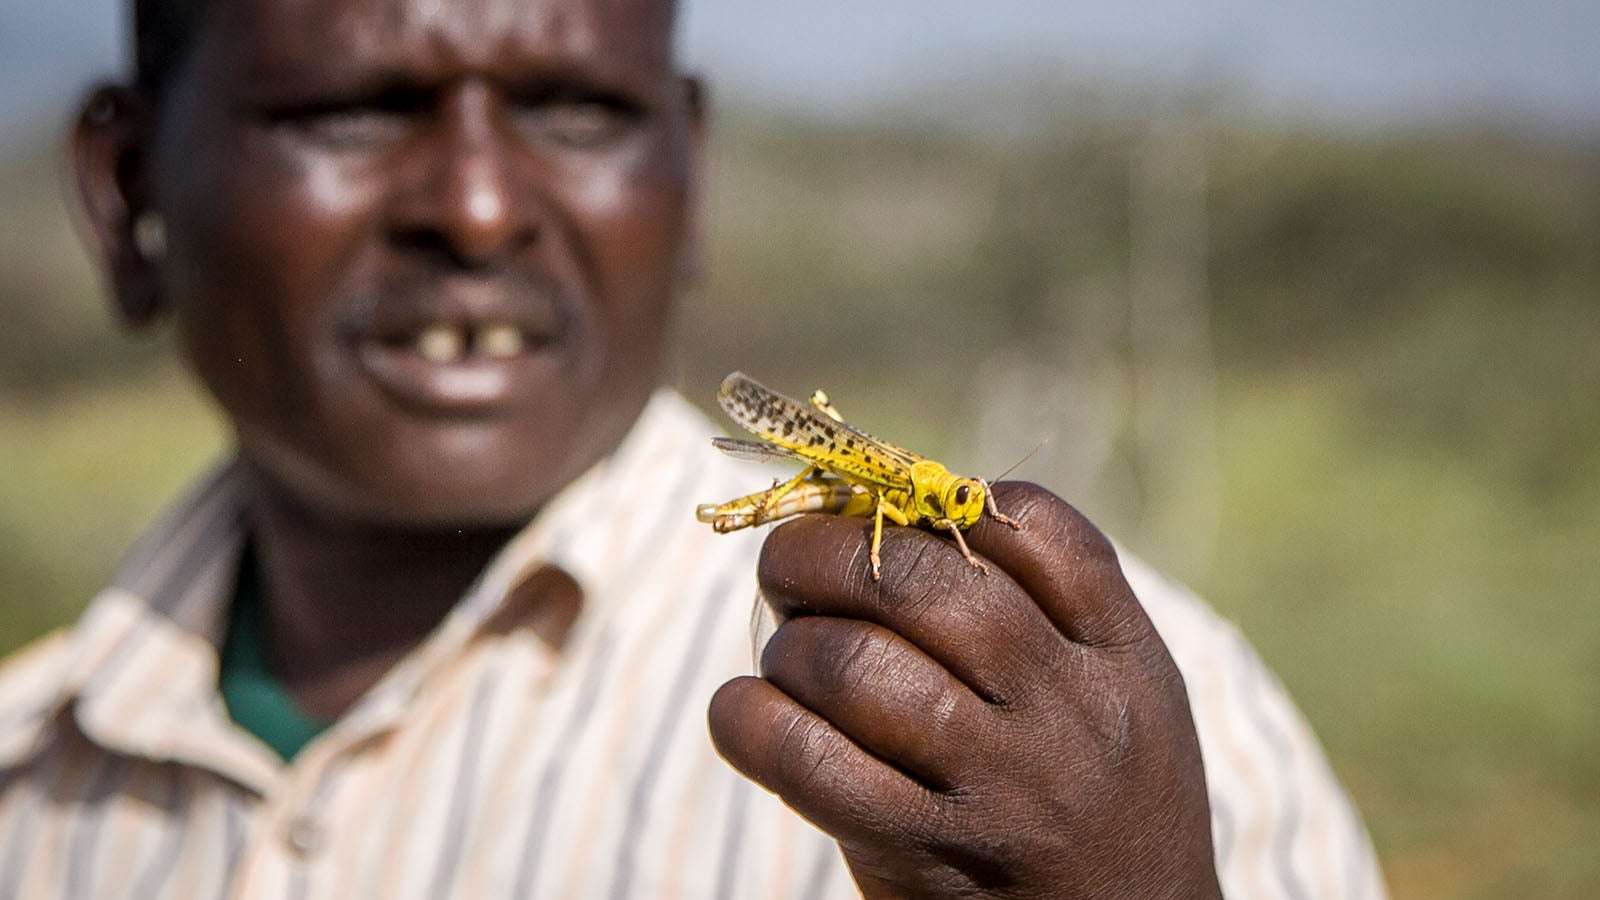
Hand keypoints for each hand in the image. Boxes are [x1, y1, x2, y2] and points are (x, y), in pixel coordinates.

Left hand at [708, 482, 1222, 898]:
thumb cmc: (1108, 801)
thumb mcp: (1126, 693)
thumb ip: (1050, 608)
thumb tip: (893, 514)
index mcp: (1122, 653)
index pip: (1029, 525)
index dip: (933, 497)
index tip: (881, 516)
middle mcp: (1066, 711)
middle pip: (916, 578)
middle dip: (820, 549)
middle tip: (788, 565)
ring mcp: (998, 788)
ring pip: (854, 664)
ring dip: (791, 642)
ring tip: (788, 656)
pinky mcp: (927, 856)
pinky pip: (811, 765)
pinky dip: (751, 721)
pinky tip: (744, 711)